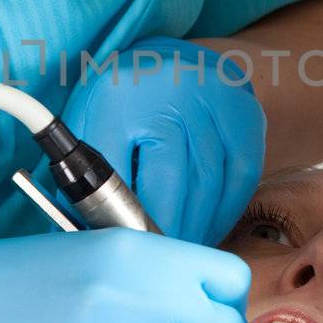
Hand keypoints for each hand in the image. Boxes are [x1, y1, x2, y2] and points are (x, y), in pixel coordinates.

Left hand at [61, 36, 265, 244]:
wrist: (168, 59)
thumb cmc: (120, 104)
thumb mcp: (86, 126)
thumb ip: (78, 178)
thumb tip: (82, 240)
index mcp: (115, 95)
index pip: (111, 177)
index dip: (115, 224)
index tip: (119, 254)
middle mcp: (168, 90)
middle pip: (168, 187)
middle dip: (160, 235)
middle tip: (153, 263)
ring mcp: (212, 100)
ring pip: (207, 189)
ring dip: (193, 230)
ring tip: (177, 249)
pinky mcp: (245, 114)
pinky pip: (239, 181)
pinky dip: (222, 214)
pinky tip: (206, 226)